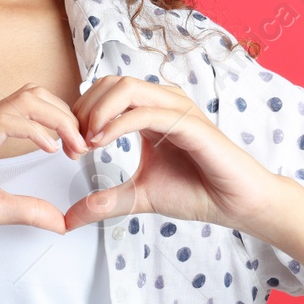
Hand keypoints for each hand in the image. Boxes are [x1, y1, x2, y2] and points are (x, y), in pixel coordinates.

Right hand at [0, 84, 92, 250]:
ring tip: (72, 147)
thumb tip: (60, 221)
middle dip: (68, 115)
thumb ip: (26, 209)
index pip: (33, 103)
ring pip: (25, 100)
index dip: (63, 119)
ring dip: (58, 120)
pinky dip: (35, 131)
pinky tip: (51, 150)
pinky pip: (6, 121)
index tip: (79, 149)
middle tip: (82, 146)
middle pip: (35, 93)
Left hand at [59, 75, 288, 234]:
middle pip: (110, 83)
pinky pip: (147, 112)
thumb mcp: (138, 197)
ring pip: (126, 88)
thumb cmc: (196, 192)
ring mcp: (177, 109)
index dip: (79, 114)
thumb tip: (67, 220)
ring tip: (86, 142)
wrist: (237, 204)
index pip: (104, 92)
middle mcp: (162, 103)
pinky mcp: (190, 124)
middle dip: (83, 110)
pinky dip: (118, 123)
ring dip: (97, 111)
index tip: (69, 148)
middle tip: (73, 145)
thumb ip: (104, 202)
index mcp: (149, 112)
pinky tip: (101, 143)